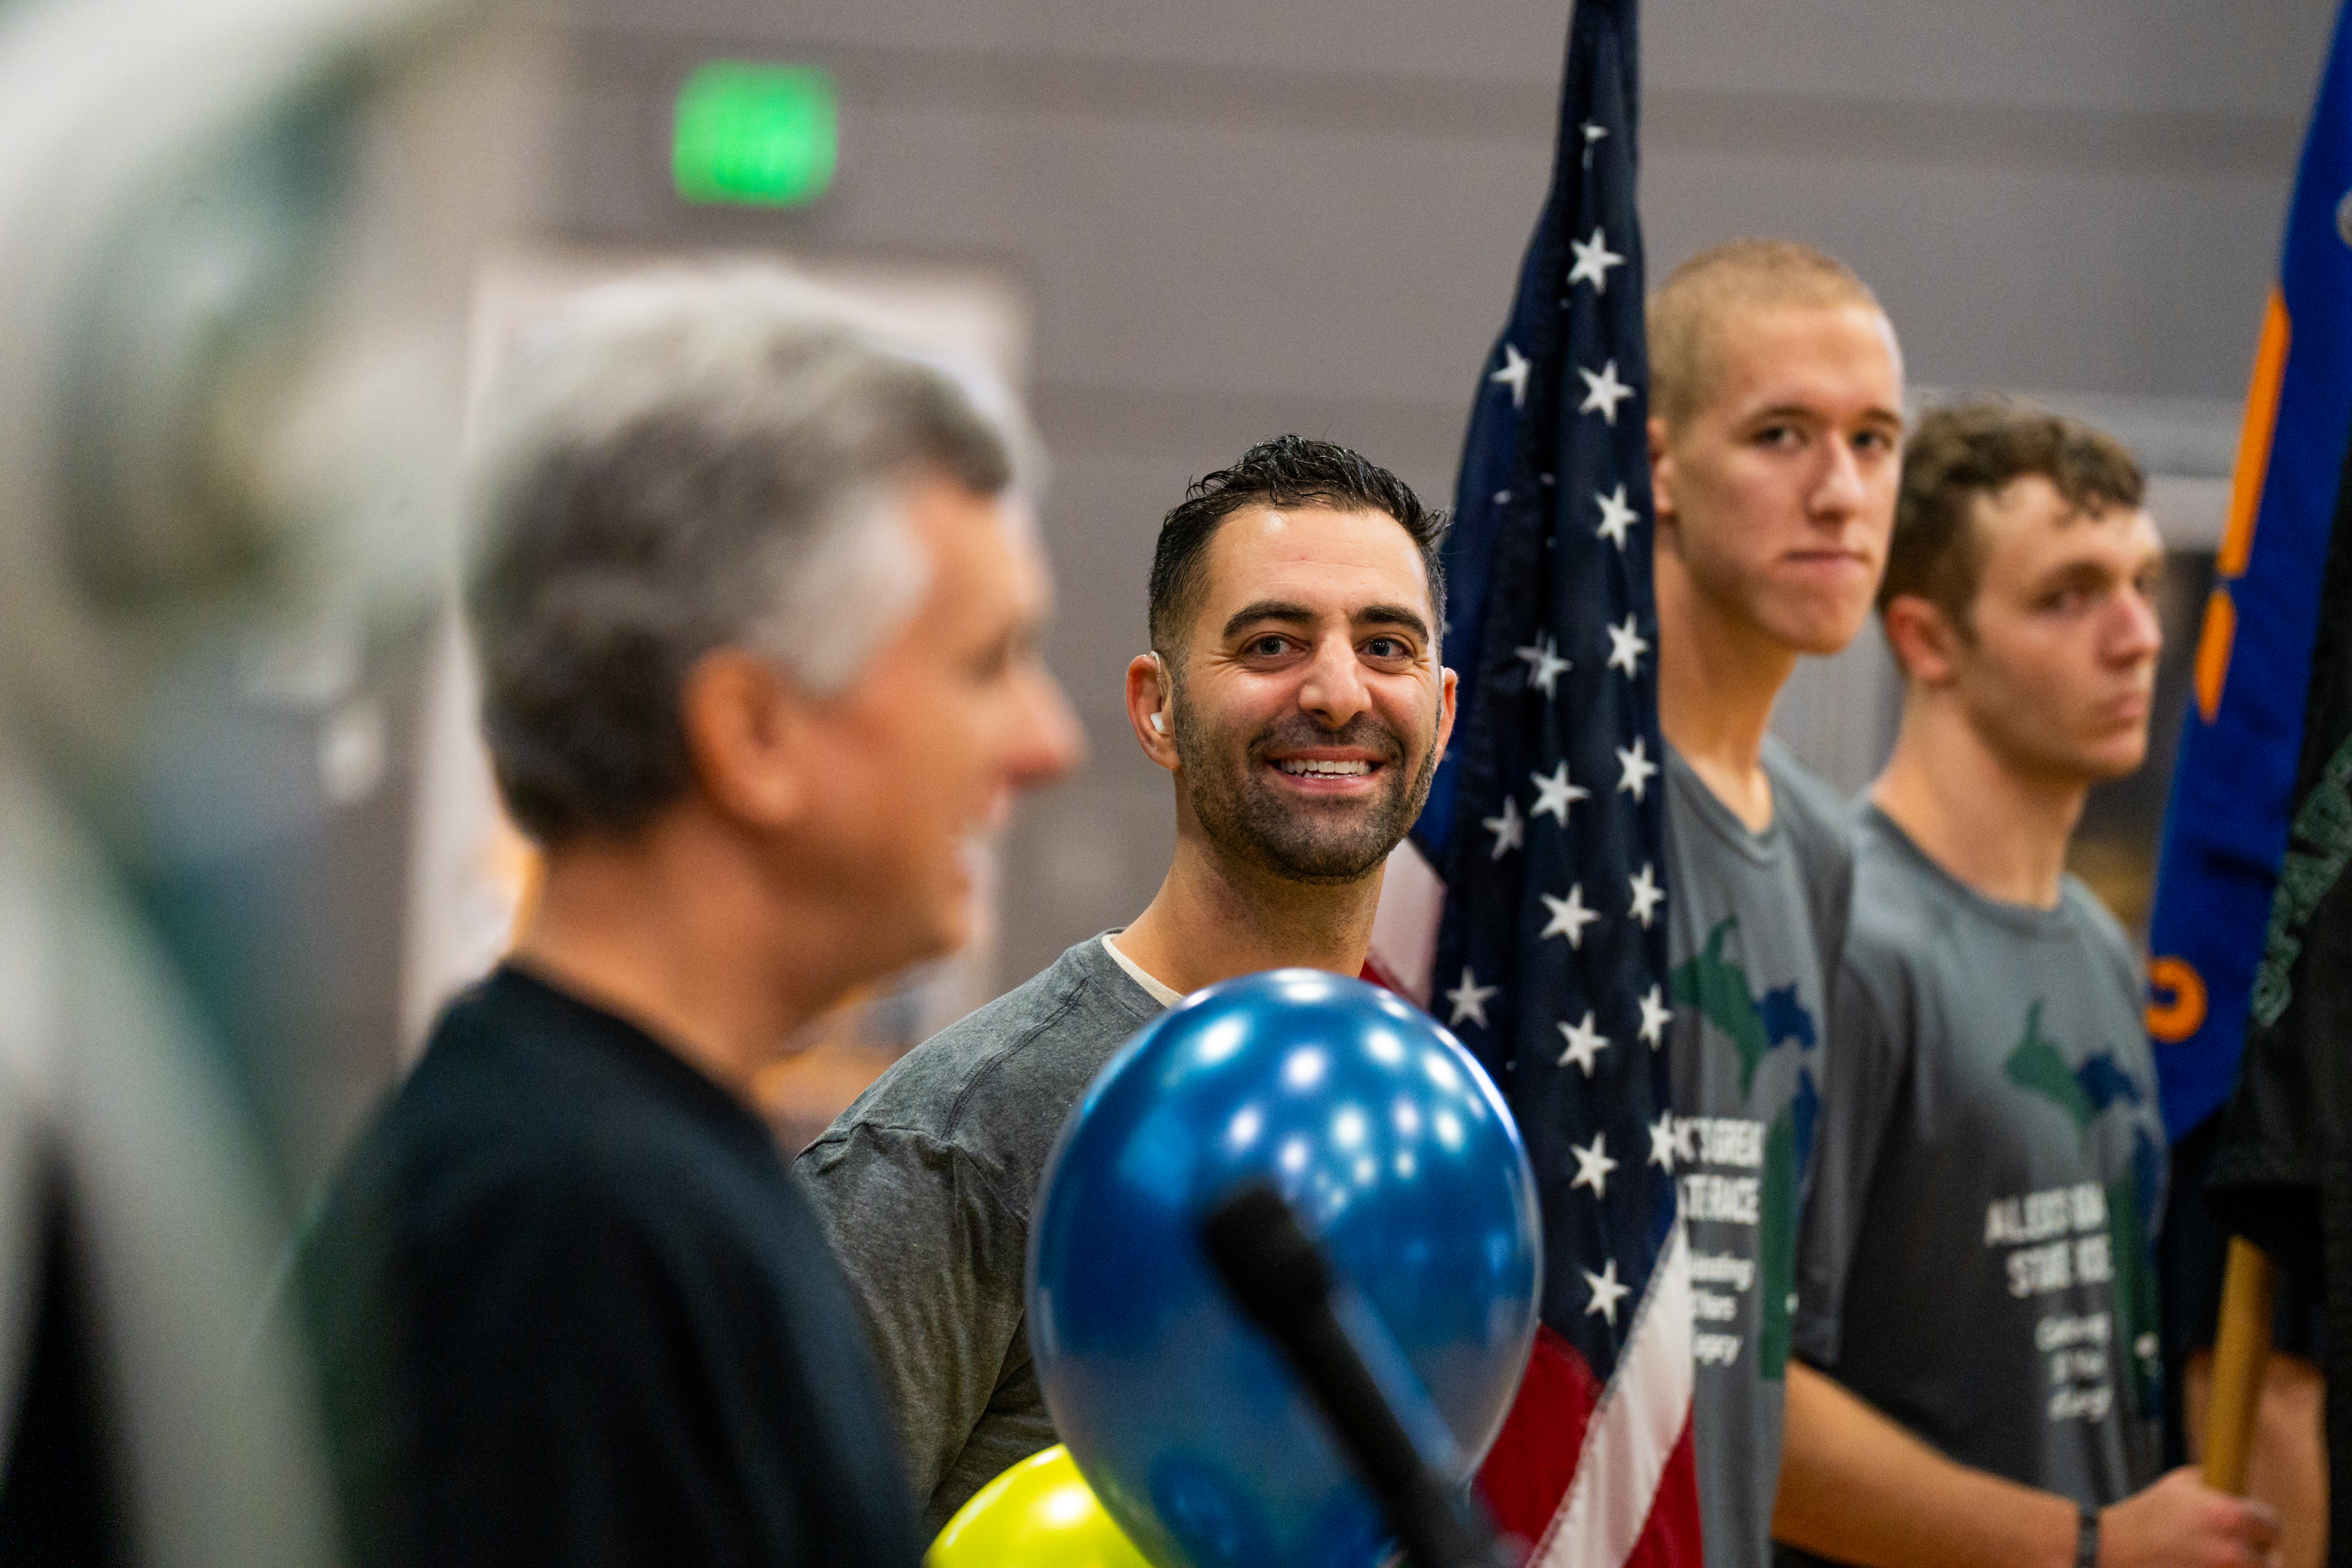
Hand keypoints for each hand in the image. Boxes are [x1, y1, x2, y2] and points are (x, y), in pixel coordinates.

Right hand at [2100, 1468, 2282, 1567]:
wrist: (2117, 1546)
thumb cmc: (2148, 1513)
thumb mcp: (2181, 1483)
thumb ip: (2215, 1483)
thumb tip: (2238, 1487)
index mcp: (2228, 1515)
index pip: (2274, 1525)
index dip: (2269, 1527)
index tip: (2264, 1531)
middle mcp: (2231, 1549)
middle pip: (2271, 1559)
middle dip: (2260, 1553)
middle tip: (2246, 1549)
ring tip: (2227, 1559)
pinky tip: (2211, 1564)